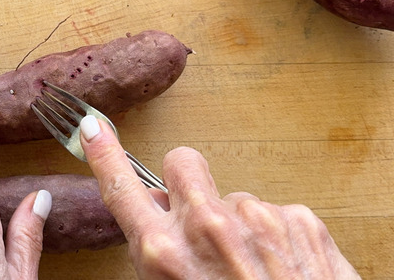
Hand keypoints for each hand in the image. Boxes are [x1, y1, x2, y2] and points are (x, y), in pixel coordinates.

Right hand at [78, 115, 360, 278]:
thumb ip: (157, 255)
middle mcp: (207, 226)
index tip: (94, 128)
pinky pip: (276, 213)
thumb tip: (158, 225)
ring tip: (251, 267)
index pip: (121, 187)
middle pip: (182, 162)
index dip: (103, 153)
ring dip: (237, 222)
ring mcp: (257, 218)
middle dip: (186, 182)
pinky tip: (281, 269)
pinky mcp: (300, 221)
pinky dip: (276, 237)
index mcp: (164, 253)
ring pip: (234, 197)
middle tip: (196, 214)